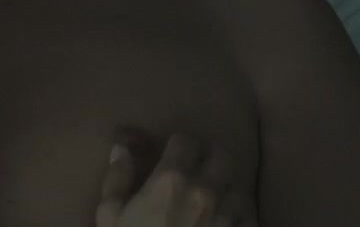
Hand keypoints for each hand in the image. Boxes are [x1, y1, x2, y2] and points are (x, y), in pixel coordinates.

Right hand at [96, 131, 256, 226]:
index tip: (171, 151)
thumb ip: (117, 178)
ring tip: (213, 197)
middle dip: (208, 156)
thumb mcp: (109, 215)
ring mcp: (230, 216)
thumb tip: (122, 148)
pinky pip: (250, 216)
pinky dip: (240, 214)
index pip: (186, 140)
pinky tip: (225, 221)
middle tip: (195, 168)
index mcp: (171, 179)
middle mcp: (206, 190)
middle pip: (222, 155)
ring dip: (226, 186)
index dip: (177, 143)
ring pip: (239, 185)